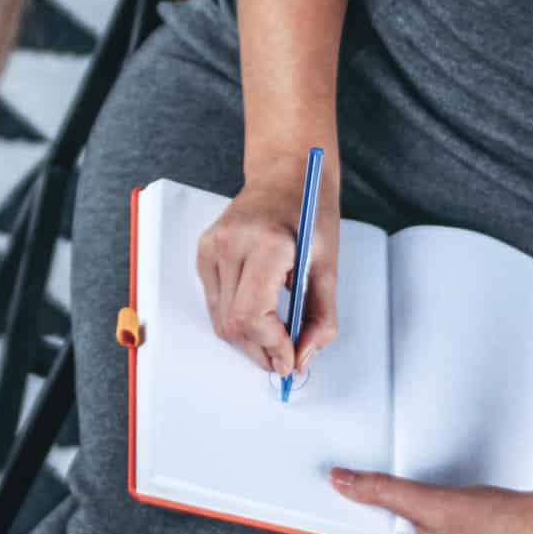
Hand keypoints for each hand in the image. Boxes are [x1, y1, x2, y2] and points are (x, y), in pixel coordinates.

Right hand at [196, 159, 340, 376]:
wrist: (286, 173)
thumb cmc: (309, 213)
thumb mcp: (328, 265)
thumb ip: (320, 317)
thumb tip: (304, 358)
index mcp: (266, 244)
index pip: (252, 315)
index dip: (272, 346)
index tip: (291, 360)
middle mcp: (231, 244)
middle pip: (233, 324)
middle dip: (261, 350)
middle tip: (286, 360)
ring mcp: (212, 247)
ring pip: (220, 320)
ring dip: (248, 340)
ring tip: (276, 339)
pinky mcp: (204, 251)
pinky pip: (215, 302)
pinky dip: (237, 318)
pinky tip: (260, 313)